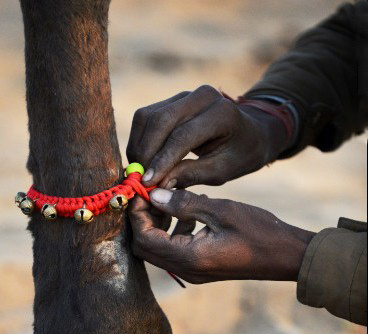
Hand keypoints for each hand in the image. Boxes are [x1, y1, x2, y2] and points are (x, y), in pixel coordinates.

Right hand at [126, 85, 289, 189]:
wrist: (249, 133)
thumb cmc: (238, 156)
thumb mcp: (222, 171)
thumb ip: (191, 175)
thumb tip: (158, 186)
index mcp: (221, 113)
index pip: (182, 136)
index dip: (162, 161)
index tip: (148, 183)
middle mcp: (201, 96)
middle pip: (160, 121)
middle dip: (145, 153)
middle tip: (139, 181)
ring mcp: (184, 95)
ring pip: (147, 117)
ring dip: (138, 147)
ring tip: (140, 173)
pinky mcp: (171, 100)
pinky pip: (146, 118)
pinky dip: (139, 140)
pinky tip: (142, 161)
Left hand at [130, 188, 314, 283]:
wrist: (287, 256)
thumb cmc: (260, 231)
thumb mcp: (221, 210)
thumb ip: (184, 203)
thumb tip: (154, 194)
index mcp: (189, 257)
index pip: (145, 238)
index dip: (138, 214)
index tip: (142, 190)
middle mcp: (186, 270)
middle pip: (145, 248)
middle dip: (142, 220)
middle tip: (150, 194)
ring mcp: (193, 271)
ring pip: (158, 250)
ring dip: (156, 225)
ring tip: (169, 199)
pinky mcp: (200, 267)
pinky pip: (174, 251)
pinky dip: (172, 231)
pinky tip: (189, 212)